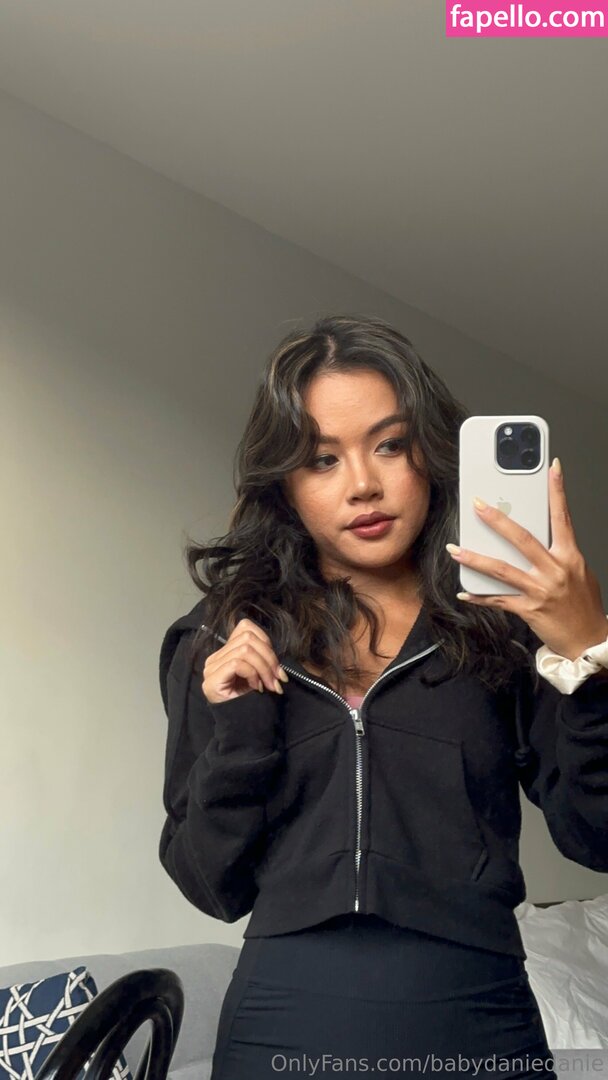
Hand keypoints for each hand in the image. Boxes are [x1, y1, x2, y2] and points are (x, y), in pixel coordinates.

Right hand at [202, 618, 287, 703]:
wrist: (246, 731)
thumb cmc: (255, 702)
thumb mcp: (260, 673)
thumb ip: (262, 656)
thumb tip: (274, 650)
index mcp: (226, 653)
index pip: (245, 628)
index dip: (265, 641)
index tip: (276, 664)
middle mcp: (214, 658)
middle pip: (247, 638)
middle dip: (269, 657)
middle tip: (278, 678)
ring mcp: (211, 669)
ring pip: (244, 650)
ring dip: (264, 668)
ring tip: (270, 685)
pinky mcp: (212, 680)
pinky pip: (237, 664)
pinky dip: (252, 674)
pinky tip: (256, 688)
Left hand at [447, 459, 606, 660]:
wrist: (589, 641)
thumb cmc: (584, 606)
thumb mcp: (579, 572)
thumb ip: (559, 553)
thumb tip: (538, 537)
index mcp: (570, 557)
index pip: (563, 517)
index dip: (557, 490)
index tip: (552, 467)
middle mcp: (555, 570)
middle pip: (522, 539)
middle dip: (497, 520)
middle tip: (478, 505)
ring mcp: (540, 590)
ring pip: (502, 570)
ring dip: (475, 558)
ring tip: (455, 548)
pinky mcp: (528, 610)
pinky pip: (498, 600)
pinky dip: (479, 596)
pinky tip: (464, 591)